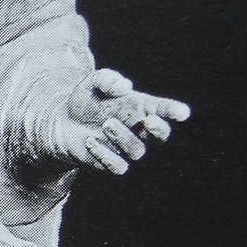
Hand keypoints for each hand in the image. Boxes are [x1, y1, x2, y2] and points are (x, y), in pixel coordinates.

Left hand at [53, 68, 189, 174]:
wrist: (63, 121)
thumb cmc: (87, 99)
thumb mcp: (93, 83)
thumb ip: (107, 79)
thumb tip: (124, 87)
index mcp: (142, 108)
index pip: (164, 110)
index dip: (174, 111)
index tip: (182, 112)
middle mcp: (140, 130)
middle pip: (160, 136)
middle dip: (158, 129)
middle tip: (149, 120)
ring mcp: (127, 149)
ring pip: (137, 150)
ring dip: (123, 137)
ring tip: (106, 124)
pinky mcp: (113, 164)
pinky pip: (118, 167)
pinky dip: (105, 155)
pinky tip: (90, 142)